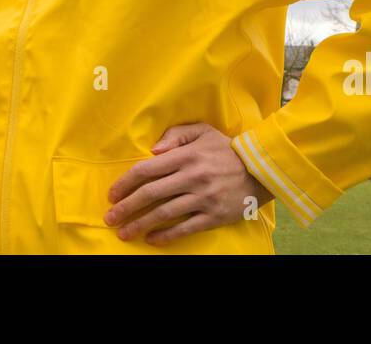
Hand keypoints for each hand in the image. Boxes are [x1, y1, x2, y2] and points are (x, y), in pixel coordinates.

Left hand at [103, 122, 273, 246]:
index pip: (147, 170)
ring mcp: (203, 198)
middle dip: (126, 207)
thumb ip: (175, 135)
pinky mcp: (214, 215)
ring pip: (164, 213)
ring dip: (140, 224)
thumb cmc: (226, 149)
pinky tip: (152, 239)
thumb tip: (153, 151)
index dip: (125, 183)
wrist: (260, 169)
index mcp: (185, 155)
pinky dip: (166, 236)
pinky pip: (185, 228)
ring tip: (124, 233)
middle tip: (110, 218)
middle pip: (150, 194)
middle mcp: (191, 177)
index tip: (112, 194)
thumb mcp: (202, 131)